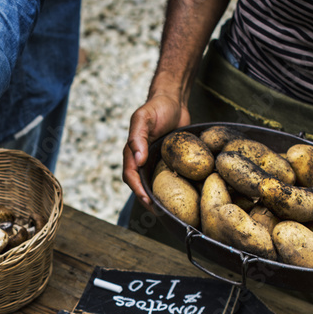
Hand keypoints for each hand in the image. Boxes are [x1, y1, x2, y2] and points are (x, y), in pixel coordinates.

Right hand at [123, 89, 190, 208]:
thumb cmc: (157, 107)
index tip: (147, 200)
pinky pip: (166, 177)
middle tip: (159, 212)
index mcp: (132, 151)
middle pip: (140, 184)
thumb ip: (137, 136)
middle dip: (147, 200)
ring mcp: (154, 161)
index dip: (137, 189)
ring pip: (152, 184)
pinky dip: (171, 188)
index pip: (130, 175)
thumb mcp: (144, 117)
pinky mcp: (167, 161)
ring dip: (158, 197)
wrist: (173, 101)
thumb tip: (137, 159)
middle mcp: (141, 159)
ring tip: (168, 210)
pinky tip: (181, 196)